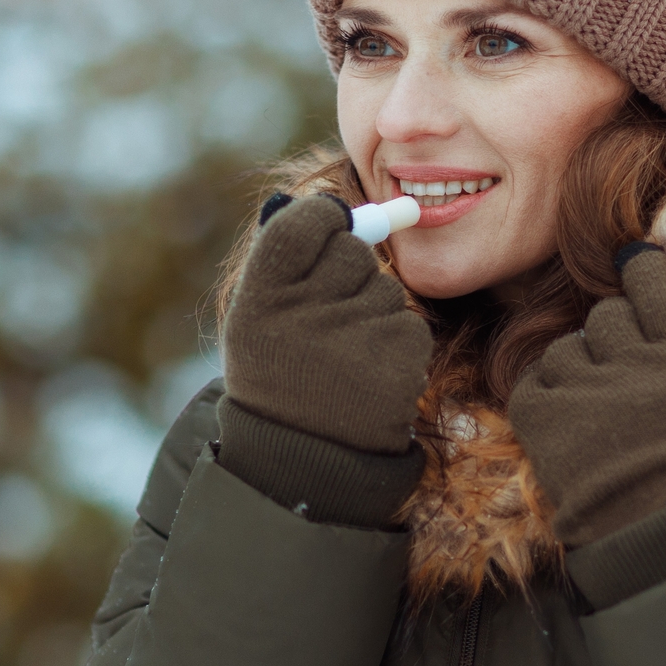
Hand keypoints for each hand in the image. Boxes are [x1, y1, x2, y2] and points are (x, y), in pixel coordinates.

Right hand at [222, 194, 431, 457]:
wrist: (301, 463)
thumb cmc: (279, 376)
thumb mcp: (257, 321)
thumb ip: (285, 260)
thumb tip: (334, 201)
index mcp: (259, 298)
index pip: (305, 221)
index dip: (324, 219)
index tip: (330, 228)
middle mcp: (303, 315)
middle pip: (353, 252)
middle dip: (349, 275)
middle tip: (328, 320)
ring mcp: (353, 339)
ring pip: (385, 291)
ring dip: (372, 316)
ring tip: (342, 361)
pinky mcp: (397, 362)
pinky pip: (408, 325)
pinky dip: (394, 347)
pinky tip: (367, 379)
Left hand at [508, 244, 665, 550]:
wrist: (665, 538)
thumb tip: (654, 341)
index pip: (651, 284)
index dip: (638, 272)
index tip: (629, 262)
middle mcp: (633, 358)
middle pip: (604, 318)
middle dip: (607, 342)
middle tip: (617, 383)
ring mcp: (585, 385)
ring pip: (564, 350)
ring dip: (573, 374)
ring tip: (590, 416)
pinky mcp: (542, 414)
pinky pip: (532, 383)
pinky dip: (542, 400)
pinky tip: (561, 427)